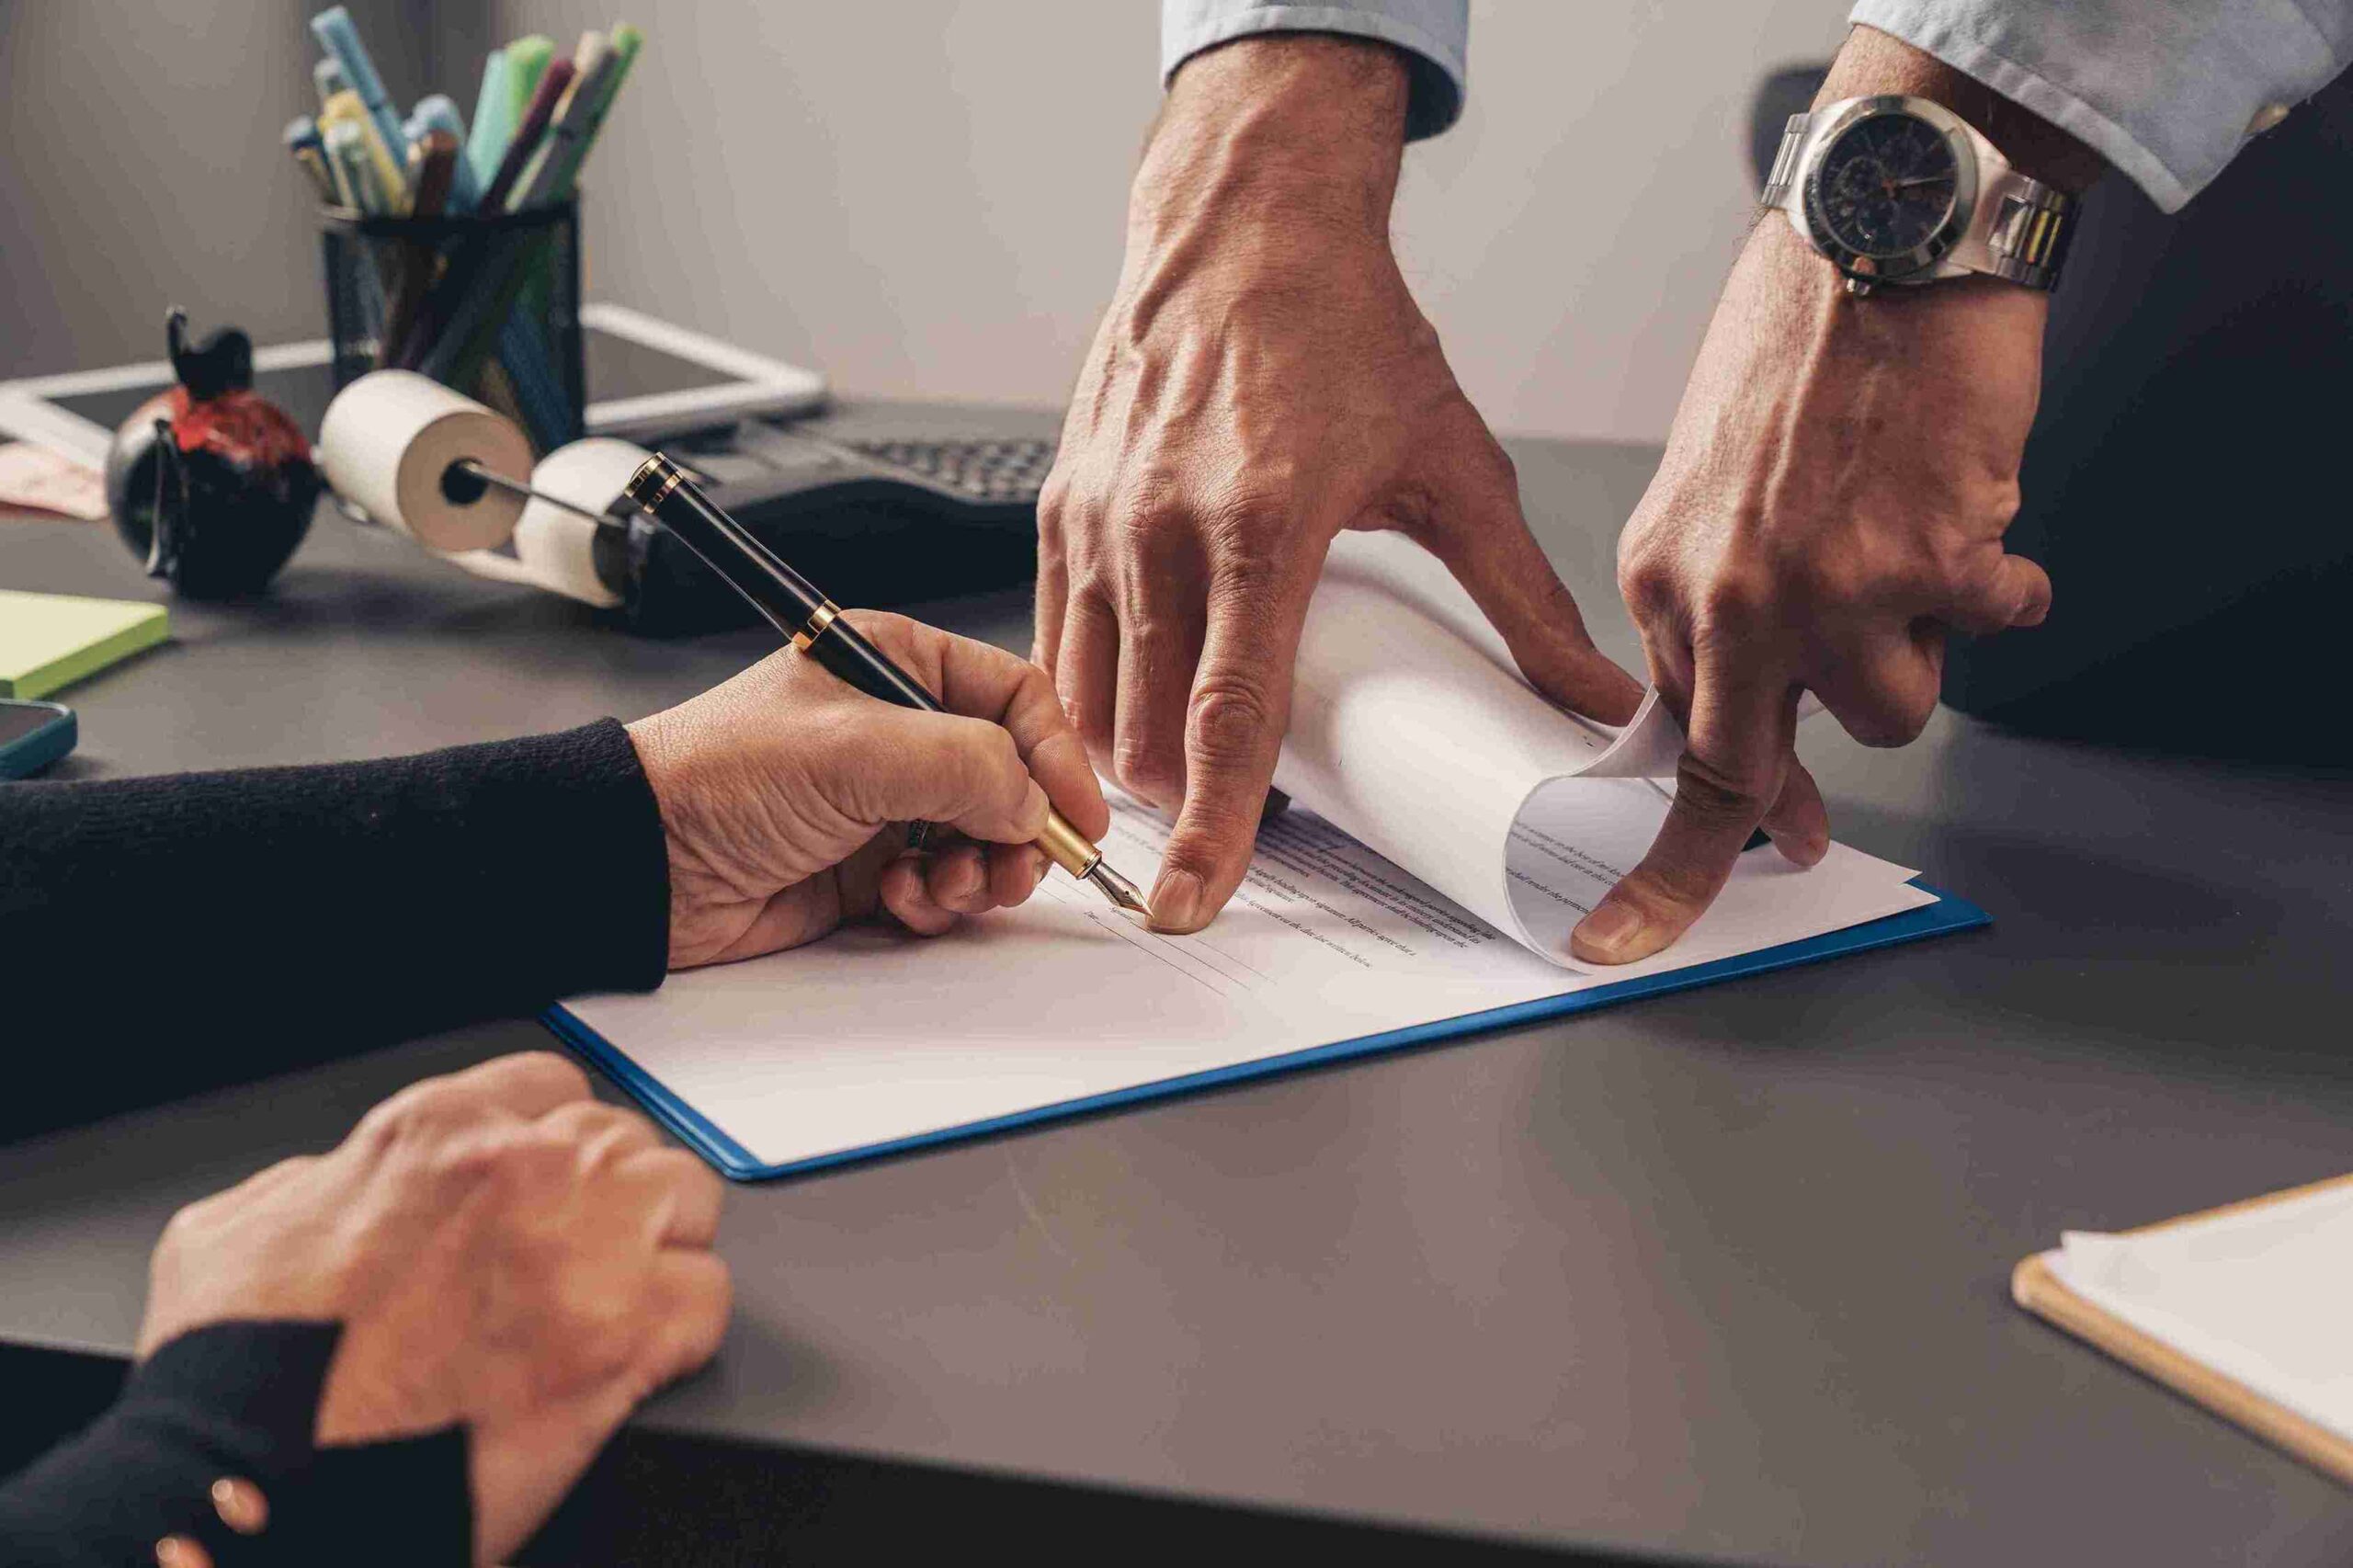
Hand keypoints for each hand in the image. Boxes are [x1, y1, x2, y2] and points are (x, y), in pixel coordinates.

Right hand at [138, 1053, 727, 1565]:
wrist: (264, 1495)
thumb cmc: (239, 1383)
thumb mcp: (228, 1237)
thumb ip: (308, 1186)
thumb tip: (333, 1186)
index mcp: (435, 1134)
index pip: (547, 1087)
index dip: (547, 1139)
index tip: (546, 1181)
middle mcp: (528, 1171)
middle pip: (626, 1139)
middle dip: (608, 1191)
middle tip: (580, 1250)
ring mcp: (588, 1250)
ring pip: (687, 1197)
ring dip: (662, 1241)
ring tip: (625, 1290)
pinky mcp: (628, 1342)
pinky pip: (708, 1296)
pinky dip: (686, 1323)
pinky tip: (646, 1348)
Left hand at [627, 611, 1107, 967]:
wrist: (641, 865)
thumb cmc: (719, 778)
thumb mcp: (854, 750)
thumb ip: (964, 765)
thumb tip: (1034, 803)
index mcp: (895, 665)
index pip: (1015, 697)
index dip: (1056, 755)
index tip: (1076, 815)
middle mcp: (898, 730)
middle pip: (1012, 778)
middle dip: (1020, 830)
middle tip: (1011, 868)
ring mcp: (886, 802)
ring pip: (986, 841)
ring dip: (978, 874)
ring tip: (939, 885)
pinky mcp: (869, 867)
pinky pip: (943, 888)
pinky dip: (935, 903)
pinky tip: (895, 900)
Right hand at [1039, 35, 1640, 933]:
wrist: (1243, 224)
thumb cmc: (1342, 331)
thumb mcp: (1452, 468)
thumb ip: (1524, 601)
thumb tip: (1596, 697)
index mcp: (1262, 526)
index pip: (1229, 719)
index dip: (1214, 830)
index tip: (1195, 904)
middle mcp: (1161, 527)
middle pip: (1145, 733)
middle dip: (1181, 807)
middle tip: (1233, 824)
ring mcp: (1096, 517)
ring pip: (1086, 702)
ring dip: (1128, 761)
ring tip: (1186, 770)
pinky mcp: (1057, 507)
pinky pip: (1055, 643)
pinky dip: (1090, 697)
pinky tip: (1135, 702)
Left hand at [1572, 30, 2099, 964]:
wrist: (1880, 236)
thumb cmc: (1797, 345)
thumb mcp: (1706, 485)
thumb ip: (1714, 604)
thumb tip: (1755, 721)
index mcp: (1661, 576)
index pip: (1666, 744)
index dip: (1666, 856)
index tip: (1626, 934)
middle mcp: (1733, 596)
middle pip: (1755, 768)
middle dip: (1781, 821)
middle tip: (1805, 850)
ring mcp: (1832, 587)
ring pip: (1896, 709)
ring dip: (1917, 647)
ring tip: (1906, 550)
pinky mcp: (1933, 562)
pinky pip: (1996, 625)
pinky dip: (2004, 579)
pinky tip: (1974, 509)